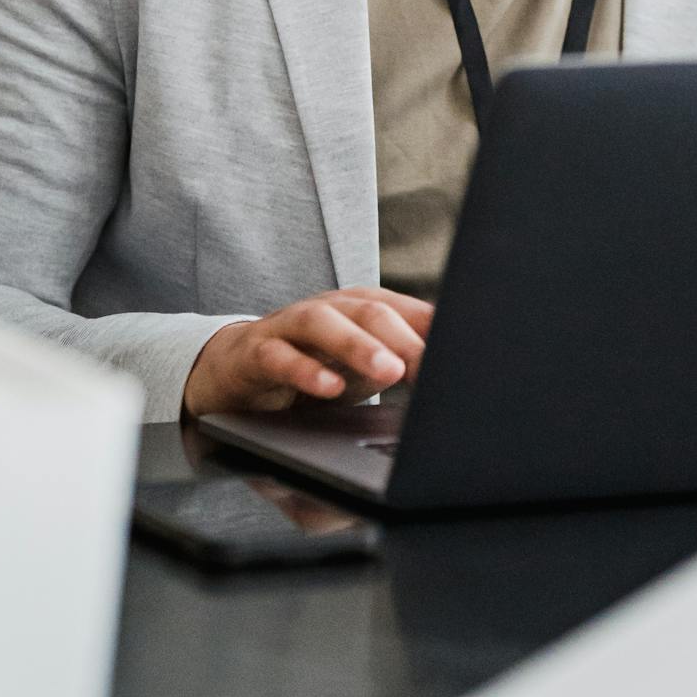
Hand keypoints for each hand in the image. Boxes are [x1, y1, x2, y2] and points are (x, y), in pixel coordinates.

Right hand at [182, 289, 433, 416]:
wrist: (236, 371)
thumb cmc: (313, 366)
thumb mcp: (362, 369)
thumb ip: (401, 366)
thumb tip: (450, 380)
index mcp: (360, 307)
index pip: (405, 309)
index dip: (434, 330)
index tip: (461, 356)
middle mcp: (327, 309)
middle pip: (369, 310)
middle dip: (403, 336)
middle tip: (428, 365)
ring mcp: (288, 327)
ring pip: (322, 323)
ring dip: (358, 345)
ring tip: (388, 371)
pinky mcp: (255, 353)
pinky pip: (278, 357)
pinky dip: (304, 371)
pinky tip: (329, 388)